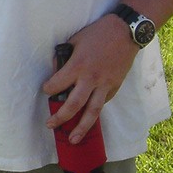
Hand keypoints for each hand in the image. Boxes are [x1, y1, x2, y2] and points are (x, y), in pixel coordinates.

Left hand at [42, 15, 138, 142]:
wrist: (126, 32)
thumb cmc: (98, 33)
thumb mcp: (75, 40)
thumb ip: (64, 58)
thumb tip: (56, 70)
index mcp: (78, 66)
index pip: (57, 85)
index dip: (48, 89)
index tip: (46, 91)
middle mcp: (90, 78)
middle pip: (73, 105)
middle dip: (60, 118)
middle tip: (51, 125)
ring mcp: (105, 84)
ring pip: (92, 112)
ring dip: (81, 127)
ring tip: (73, 139)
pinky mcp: (115, 86)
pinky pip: (103, 102)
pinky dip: (95, 110)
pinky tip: (88, 117)